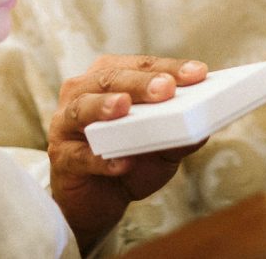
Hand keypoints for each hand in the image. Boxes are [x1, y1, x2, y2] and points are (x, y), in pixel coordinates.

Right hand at [47, 54, 206, 250]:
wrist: (99, 199)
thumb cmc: (130, 159)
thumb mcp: (162, 148)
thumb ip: (179, 136)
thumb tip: (204, 128)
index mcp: (111, 78)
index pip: (142, 66)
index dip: (170, 67)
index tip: (199, 73)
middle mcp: (83, 91)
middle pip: (111, 79)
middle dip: (141, 83)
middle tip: (167, 88)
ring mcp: (66, 123)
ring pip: (83, 107)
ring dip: (105, 106)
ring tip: (125, 106)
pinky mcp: (61, 157)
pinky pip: (79, 155)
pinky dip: (100, 159)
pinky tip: (122, 163)